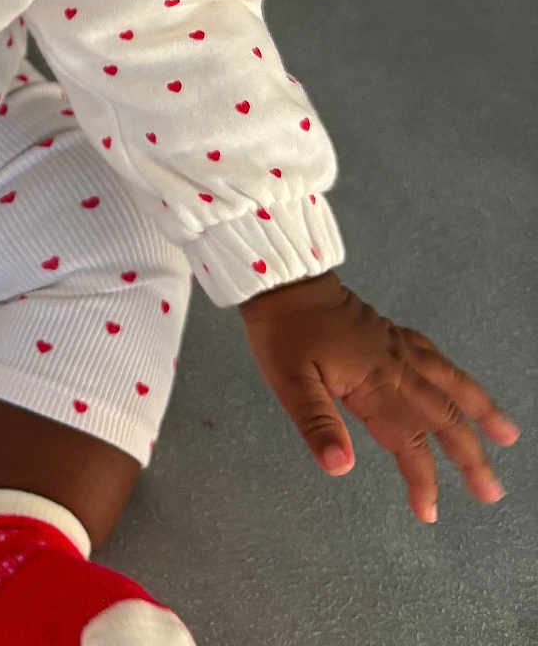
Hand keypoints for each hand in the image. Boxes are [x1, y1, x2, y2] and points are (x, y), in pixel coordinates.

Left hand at [238, 270, 520, 522]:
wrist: (284, 279)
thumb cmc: (282, 331)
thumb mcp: (288, 381)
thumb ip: (316, 424)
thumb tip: (341, 468)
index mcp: (373, 384)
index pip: (407, 441)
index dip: (420, 479)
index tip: (429, 511)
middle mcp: (395, 366)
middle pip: (443, 417)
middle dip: (469, 457)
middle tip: (491, 491)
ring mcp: (396, 346)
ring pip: (451, 383)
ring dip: (481, 412)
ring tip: (508, 436)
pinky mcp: (389, 331)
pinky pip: (434, 355)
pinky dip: (454, 374)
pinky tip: (461, 383)